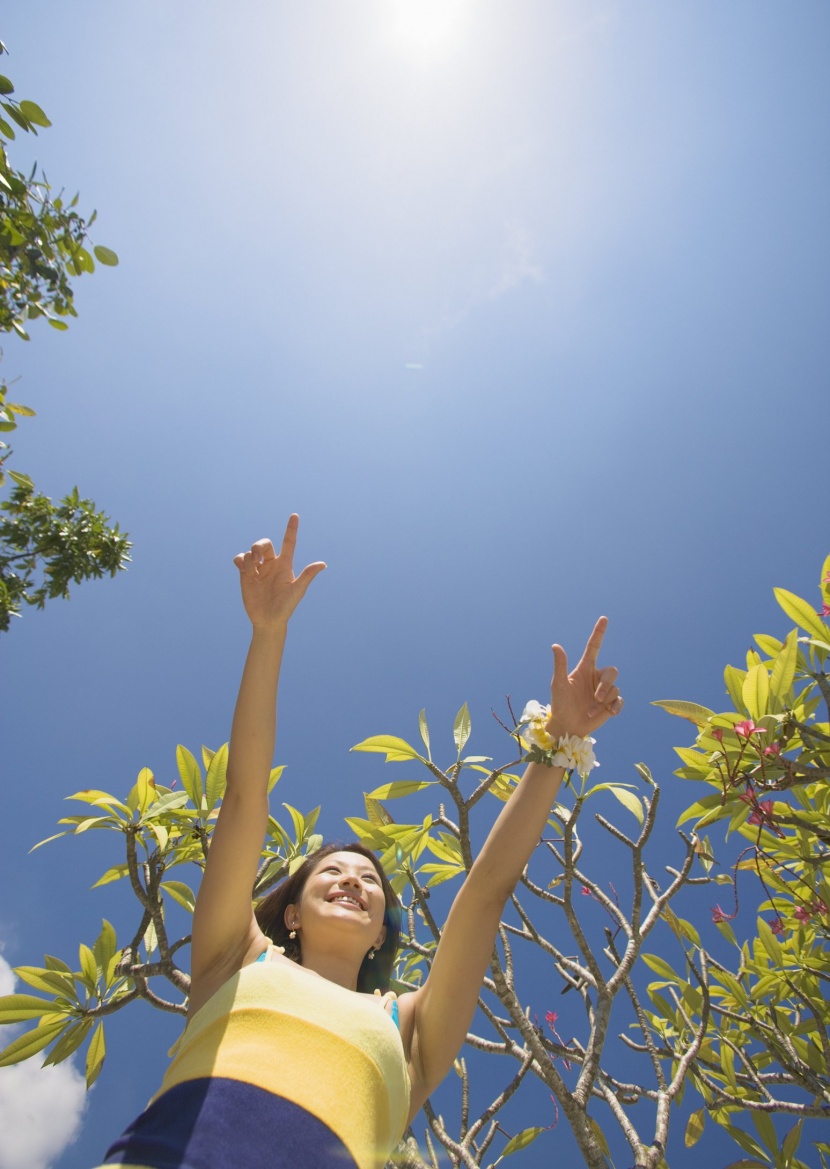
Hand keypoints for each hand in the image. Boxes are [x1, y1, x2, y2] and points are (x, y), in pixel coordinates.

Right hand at [233, 514, 325, 630]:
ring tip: (252, 568)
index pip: (289, 542)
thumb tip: (323, 564)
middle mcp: (271, 565)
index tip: (295, 515)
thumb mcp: (297, 591)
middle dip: (259, 545)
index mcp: (285, 565)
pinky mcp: (245, 576)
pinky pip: (240, 560)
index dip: (291, 528)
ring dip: (249, 556)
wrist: (268, 620)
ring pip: (250, 552)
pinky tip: (243, 567)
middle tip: (258, 556)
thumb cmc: (286, 607)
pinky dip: (239, 560)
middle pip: (264, 544)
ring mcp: (258, 570)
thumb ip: (307, 575)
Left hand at [546, 617, 621, 739]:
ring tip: (591, 711)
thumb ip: (560, 666)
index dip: (599, 632)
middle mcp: (596, 677)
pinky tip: (608, 713)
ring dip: (604, 701)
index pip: (594, 647)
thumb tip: (555, 645)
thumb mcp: (559, 685)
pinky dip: (615, 707)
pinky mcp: (610, 704)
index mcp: (584, 669)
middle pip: (612, 671)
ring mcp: (604, 691)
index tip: (603, 618)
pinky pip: (620, 701)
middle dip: (605, 685)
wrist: (567, 726)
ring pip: (615, 688)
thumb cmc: (560, 704)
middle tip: (596, 697)